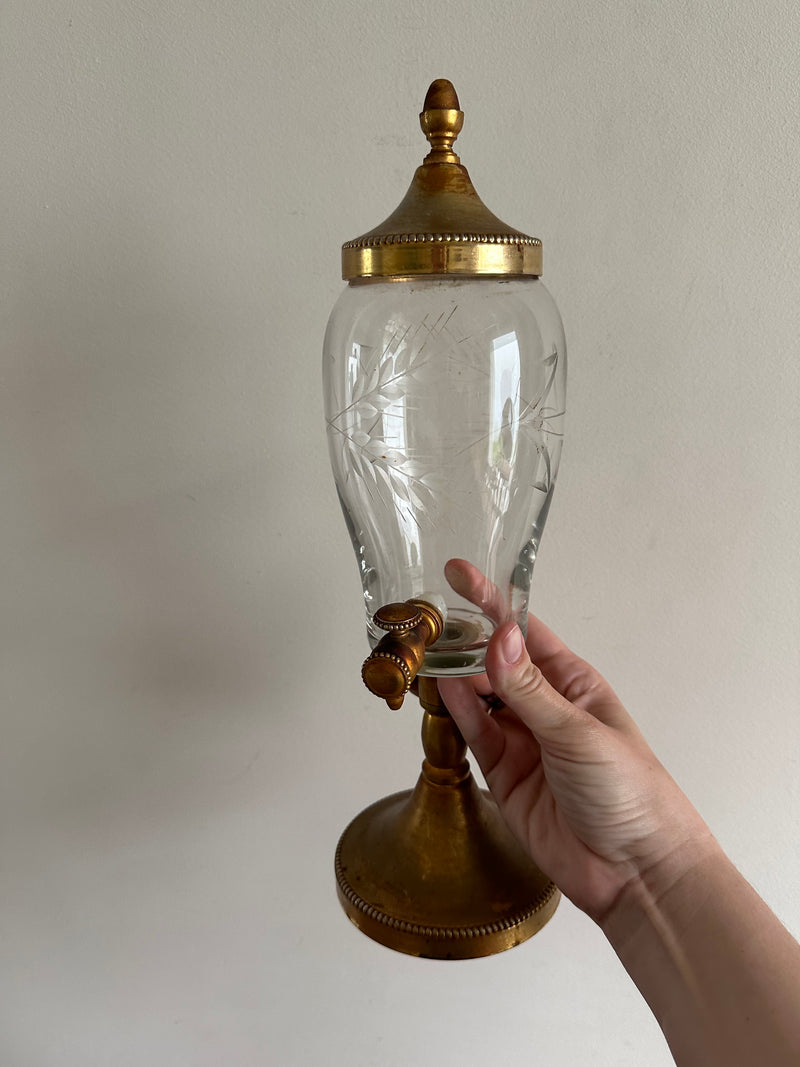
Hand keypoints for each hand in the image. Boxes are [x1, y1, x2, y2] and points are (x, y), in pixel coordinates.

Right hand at [438, 560, 714, 921]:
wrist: (635, 872)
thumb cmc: (630, 792)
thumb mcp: (578, 732)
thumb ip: (529, 689)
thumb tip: (498, 637)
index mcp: (573, 684)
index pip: (524, 633)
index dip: (492, 602)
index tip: (459, 575)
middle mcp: (544, 706)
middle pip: (494, 663)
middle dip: (463, 641)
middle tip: (426, 620)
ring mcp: (522, 740)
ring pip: (477, 697)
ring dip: (452, 674)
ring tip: (422, 650)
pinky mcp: (503, 774)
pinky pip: (474, 734)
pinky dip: (456, 712)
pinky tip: (440, 689)